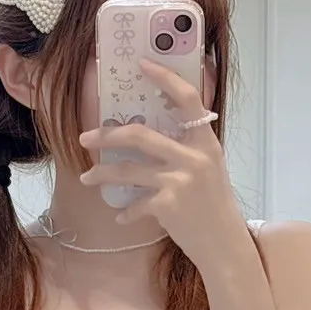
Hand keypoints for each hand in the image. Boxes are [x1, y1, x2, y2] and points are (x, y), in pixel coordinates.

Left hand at [79, 58, 252, 277]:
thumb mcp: (209, 169)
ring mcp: (179, 181)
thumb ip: (186, 149)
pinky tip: (120, 217)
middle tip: (85, 138)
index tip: (142, 64)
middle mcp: (193, 158)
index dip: (164, 78)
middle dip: (106, 135)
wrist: (225, 245)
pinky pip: (135, 204)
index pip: (187, 98)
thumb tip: (149, 135)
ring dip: (102, 174)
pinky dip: (126, 212)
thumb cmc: (214, 206)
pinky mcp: (168, 206)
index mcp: (205, 142)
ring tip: (86, 178)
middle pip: (140, 135)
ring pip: (127, 170)